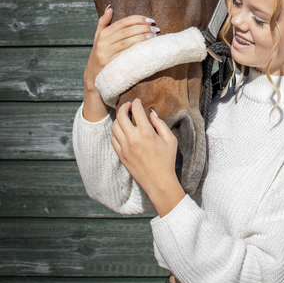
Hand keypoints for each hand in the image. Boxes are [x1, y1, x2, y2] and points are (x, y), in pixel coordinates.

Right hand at [82, 7, 159, 120]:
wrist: (93, 79)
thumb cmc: (99, 56)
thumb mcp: (98, 39)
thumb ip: (103, 23)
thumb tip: (110, 7)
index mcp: (102, 35)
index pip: (122, 23)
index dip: (137, 19)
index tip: (150, 20)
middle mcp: (103, 44)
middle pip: (126, 32)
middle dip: (143, 28)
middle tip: (155, 28)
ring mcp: (106, 55)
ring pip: (127, 43)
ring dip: (142, 38)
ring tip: (154, 36)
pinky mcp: (111, 66)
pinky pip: (126, 56)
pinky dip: (137, 50)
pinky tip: (147, 47)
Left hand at [111, 99, 184, 215]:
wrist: (158, 181)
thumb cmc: (167, 160)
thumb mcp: (170, 139)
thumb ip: (160, 124)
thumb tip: (151, 113)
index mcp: (146, 133)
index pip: (136, 110)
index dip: (136, 103)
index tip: (137, 101)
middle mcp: (133, 138)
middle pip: (121, 115)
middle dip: (124, 107)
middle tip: (128, 105)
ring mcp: (124, 147)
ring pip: (114, 126)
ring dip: (119, 119)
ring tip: (125, 118)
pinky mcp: (121, 155)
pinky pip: (113, 139)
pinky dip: (116, 132)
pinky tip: (123, 131)